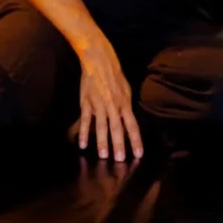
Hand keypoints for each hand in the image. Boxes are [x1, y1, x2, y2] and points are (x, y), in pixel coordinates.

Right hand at [77, 39, 142, 160]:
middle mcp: (113, 106)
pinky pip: (86, 120)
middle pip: (117, 129)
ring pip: (101, 126)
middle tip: (120, 161)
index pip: (132, 125)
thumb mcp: (126, 89)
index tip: (139, 154)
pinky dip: (84, 133)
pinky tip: (83, 145)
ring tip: (104, 157)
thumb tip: (128, 119)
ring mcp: (99, 105)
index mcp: (124, 103)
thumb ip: (126, 105)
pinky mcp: (86, 103)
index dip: (136, 140)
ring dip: (103, 142)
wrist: (99, 61)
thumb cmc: (114, 75)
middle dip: (119, 146)